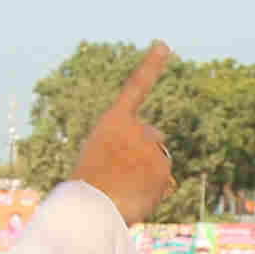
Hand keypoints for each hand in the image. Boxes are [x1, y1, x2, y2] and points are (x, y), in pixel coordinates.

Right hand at [71, 43, 178, 223]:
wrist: (90, 207)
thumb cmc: (90, 183)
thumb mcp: (100, 153)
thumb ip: (125, 143)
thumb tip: (158, 149)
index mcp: (114, 121)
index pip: (136, 87)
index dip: (151, 66)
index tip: (164, 45)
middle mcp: (136, 128)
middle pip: (152, 136)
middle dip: (145, 150)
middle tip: (122, 171)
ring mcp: (151, 147)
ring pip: (158, 158)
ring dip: (148, 171)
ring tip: (125, 186)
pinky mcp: (162, 168)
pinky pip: (163, 179)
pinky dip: (155, 188)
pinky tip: (136, 195)